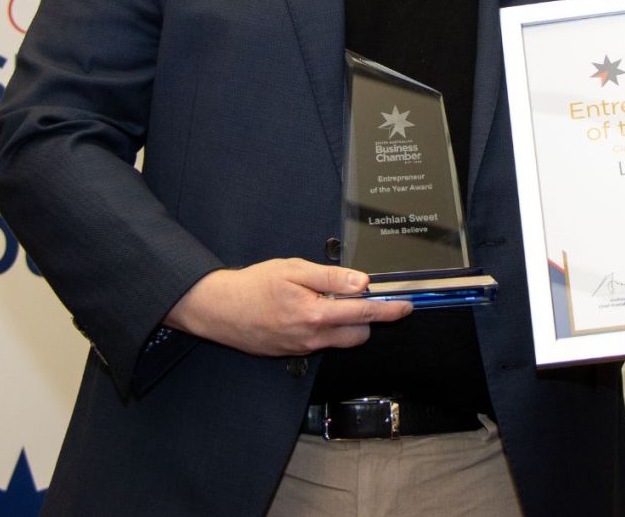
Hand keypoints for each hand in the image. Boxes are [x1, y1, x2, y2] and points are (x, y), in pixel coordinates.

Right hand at [165, 258, 412, 356]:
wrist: (219, 309)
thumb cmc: (254, 286)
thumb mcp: (294, 270)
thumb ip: (331, 278)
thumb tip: (363, 283)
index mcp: (316, 315)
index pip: (365, 316)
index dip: (389, 310)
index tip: (405, 306)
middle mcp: (312, 338)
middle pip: (358, 335)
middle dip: (365, 318)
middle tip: (355, 296)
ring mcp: (303, 350)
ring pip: (339, 341)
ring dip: (344, 324)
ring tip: (323, 300)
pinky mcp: (293, 354)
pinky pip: (320, 344)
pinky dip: (324, 329)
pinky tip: (306, 311)